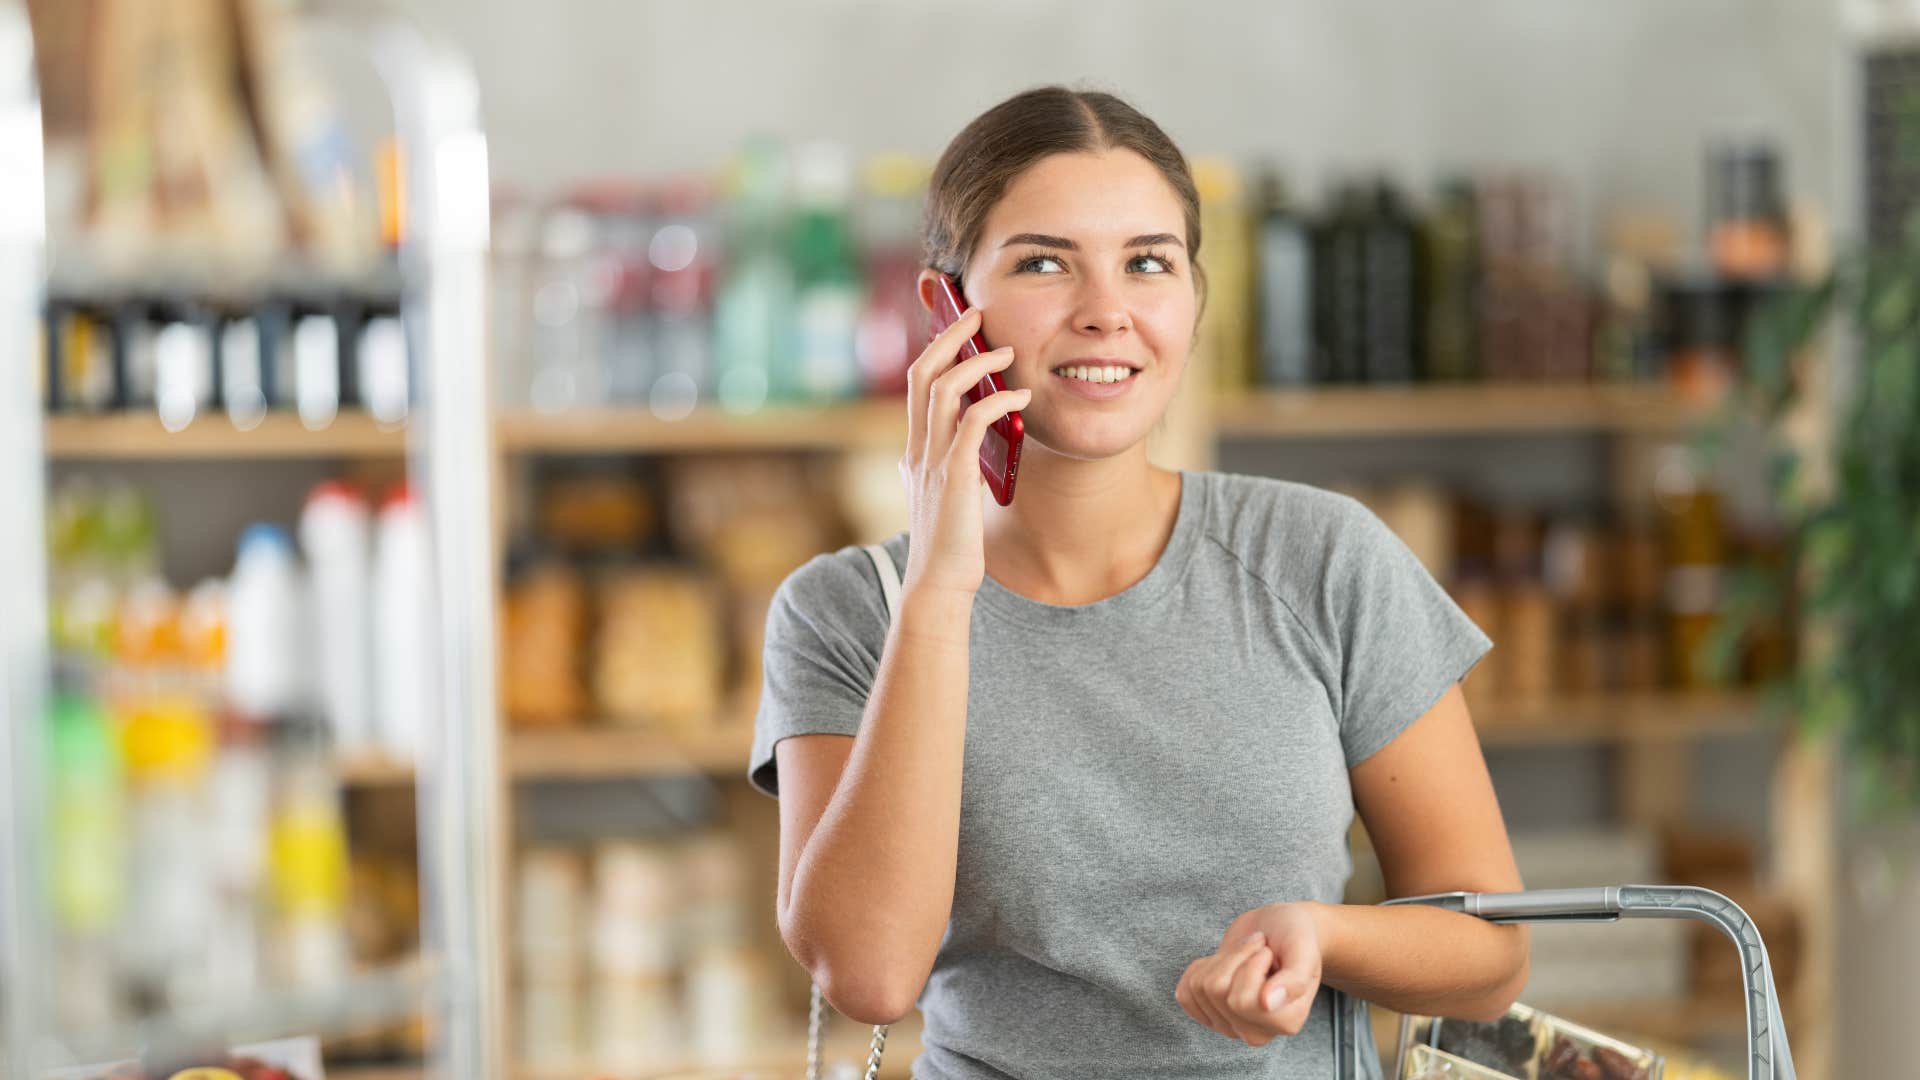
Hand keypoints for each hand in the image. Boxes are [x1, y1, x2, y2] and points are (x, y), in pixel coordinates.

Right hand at [899, 305, 1029, 598]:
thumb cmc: (951, 546)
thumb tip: (983, 435)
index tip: (960, 328)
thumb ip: (958, 463)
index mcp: (913, 452)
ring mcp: (932, 462)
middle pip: (922, 374)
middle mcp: (917, 450)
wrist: (938, 586)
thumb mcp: (950, 495)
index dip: (936, 350)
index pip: (917, 384)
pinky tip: (1020, 398)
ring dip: (977, 363)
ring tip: (1008, 352)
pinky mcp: (954, 478)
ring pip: (944, 390)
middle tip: (977, 315)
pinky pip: (973, 424)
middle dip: (950, 338)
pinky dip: (997, 403)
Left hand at [1175, 903, 1325, 1045]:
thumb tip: (1267, 1003)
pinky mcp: (1208, 1015)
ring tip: (1245, 955)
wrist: (1278, 930)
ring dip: (1222, 959)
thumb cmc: (1294, 937)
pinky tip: (1224, 964)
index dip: (1251, 964)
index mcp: (1287, 1022)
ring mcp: (1230, 1027)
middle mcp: (1258, 1033)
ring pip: (1201, 988)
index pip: (1242, 1001)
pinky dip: (1201, 967)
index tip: (1268, 952)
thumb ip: (1294, 979)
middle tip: (1257, 949)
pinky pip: (1185, 993)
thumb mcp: (1302, 948)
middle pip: (1217, 991)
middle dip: (1235, 957)